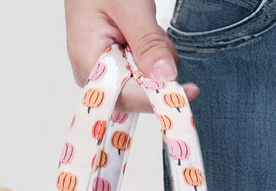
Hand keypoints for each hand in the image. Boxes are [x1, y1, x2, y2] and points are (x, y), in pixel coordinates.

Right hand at [64, 0, 199, 112]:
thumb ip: (147, 42)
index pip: (126, 97)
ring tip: (144, 27)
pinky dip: (151, 53)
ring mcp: (106, 72)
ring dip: (155, 56)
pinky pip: (142, 71)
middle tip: (154, 34)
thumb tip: (165, 76)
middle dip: (155, 68)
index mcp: (88, 63)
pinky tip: (142, 33)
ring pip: (144, 82)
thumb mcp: (128, 6)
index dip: (156, 97)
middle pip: (137, 93)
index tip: (187, 93)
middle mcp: (95, 75)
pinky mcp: (116, 67)